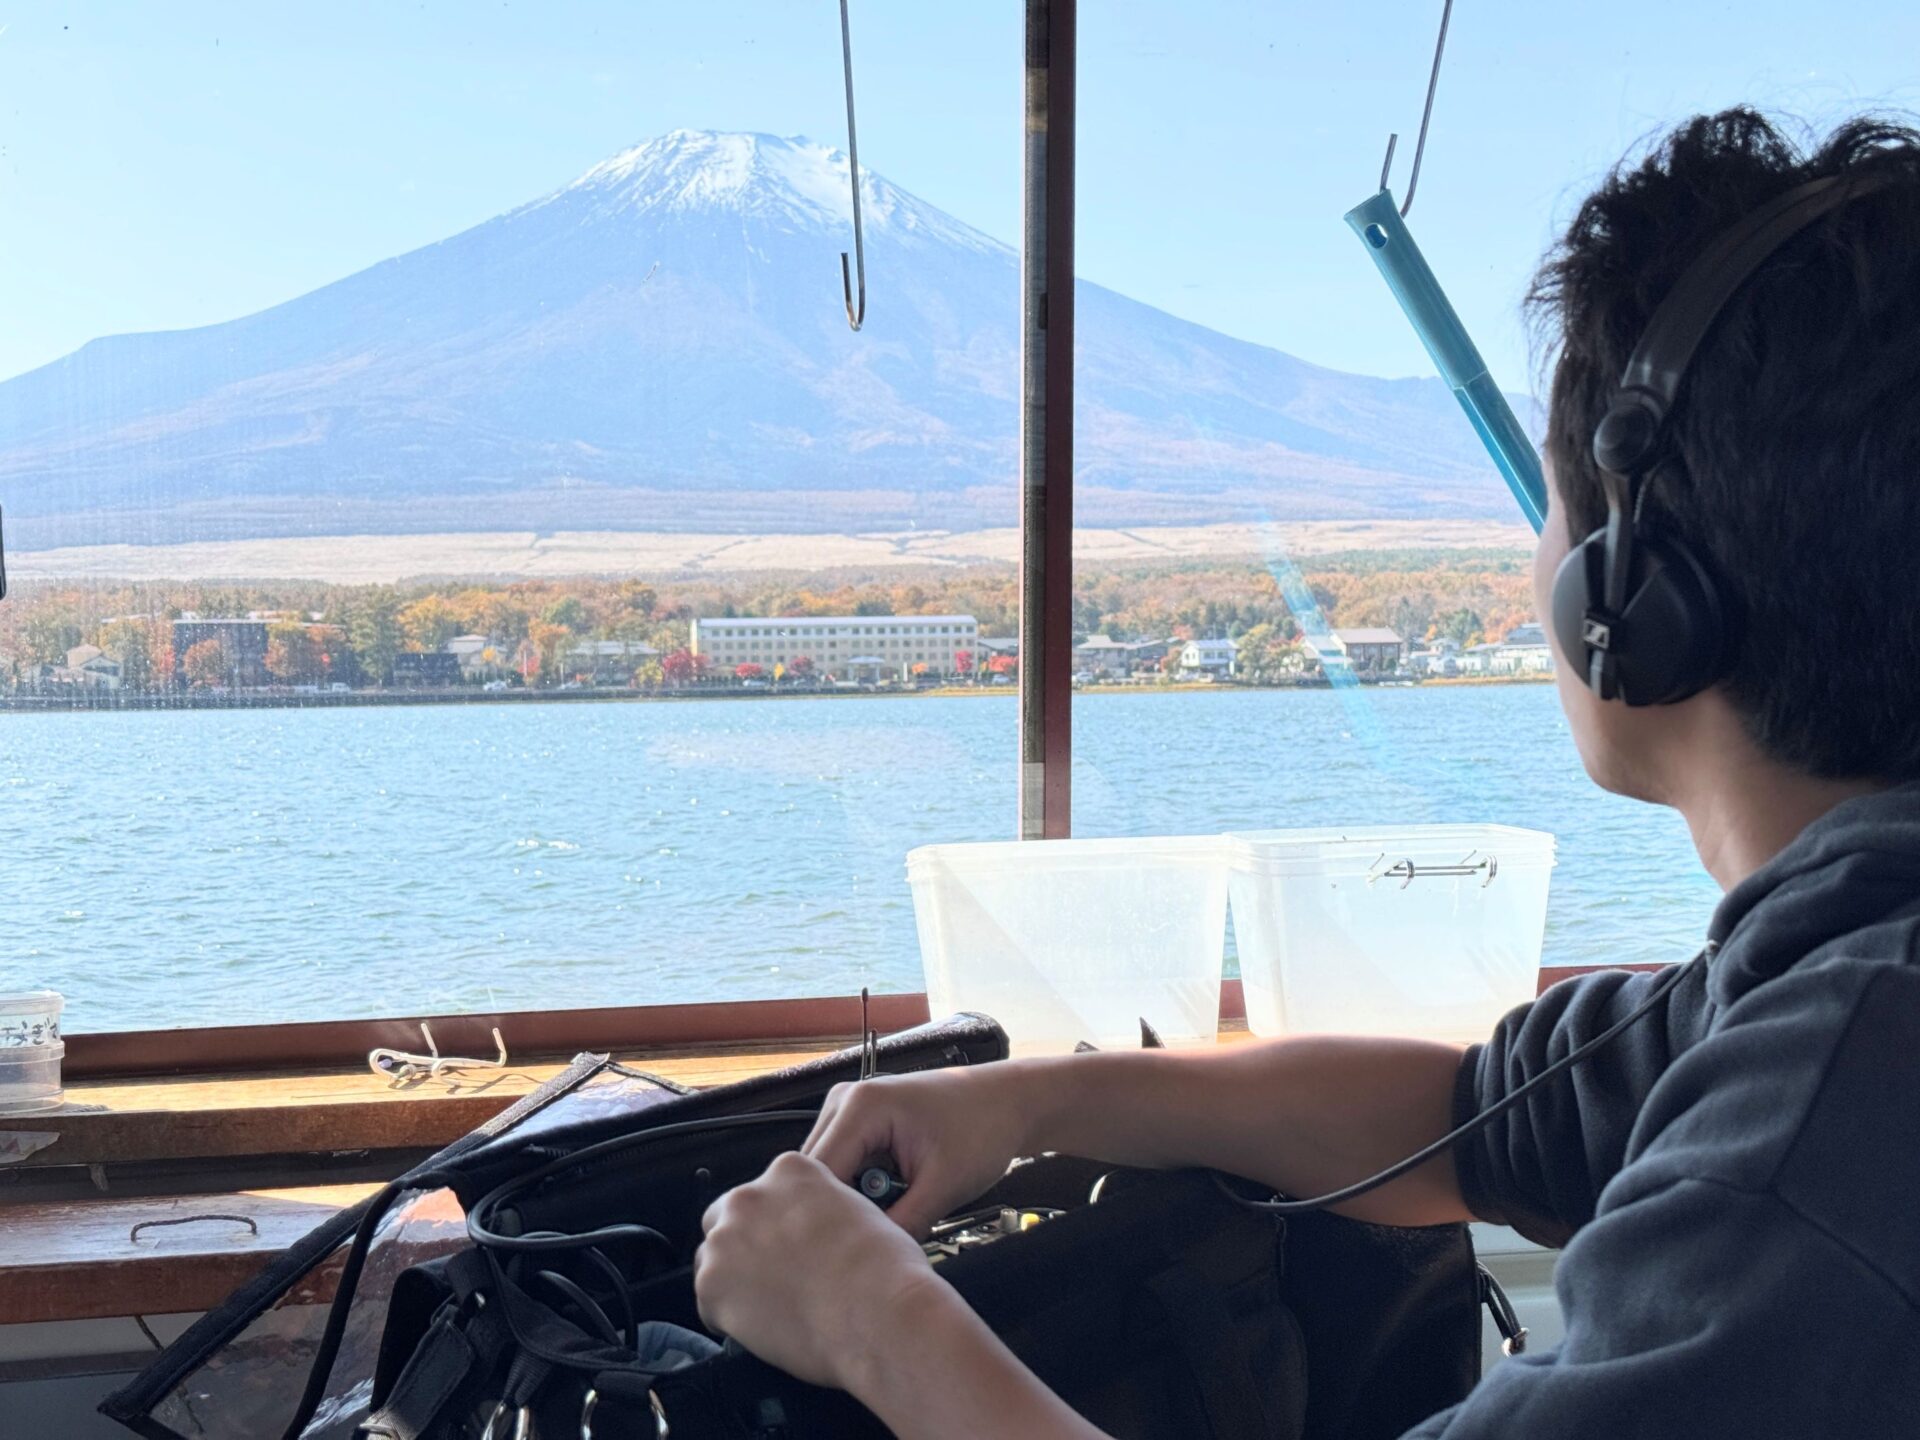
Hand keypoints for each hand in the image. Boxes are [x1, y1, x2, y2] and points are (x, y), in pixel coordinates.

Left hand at [695, 1150, 944, 1391]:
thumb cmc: (884, 1269)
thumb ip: (821, 1209)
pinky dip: (731, 1318)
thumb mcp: (858, 1210)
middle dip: (745, 1245)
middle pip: (727, 1219)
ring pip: (714, 1261)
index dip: (775, 1223)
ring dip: (735, 1280)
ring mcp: (726, 1240)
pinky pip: (709, 1304)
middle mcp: (750, 1196)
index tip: (788, 1245)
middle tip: (776, 1276)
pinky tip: (766, 1327)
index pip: (764, 1192)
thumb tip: (814, 1231)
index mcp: (789, 1170)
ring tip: (773, 1305)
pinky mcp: (712, 1285)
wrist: (878, 1312)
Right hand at [803, 1065, 1035, 1237]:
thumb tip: (870, 1260)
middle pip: (815, 1175)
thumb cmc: (983, 1129)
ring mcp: (848, 1110)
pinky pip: (843, 1167)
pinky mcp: (858, 1123)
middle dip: (839, 1212)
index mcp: (861, 1106)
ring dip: (850, 1202)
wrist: (1007, 1102)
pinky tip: (887, 1205)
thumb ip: (902, 1225)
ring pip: (826, 1174)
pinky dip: (860, 1191)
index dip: (827, 1219)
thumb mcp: (944, 1186)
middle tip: (870, 1244)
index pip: (818, 1175)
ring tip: (886, 1221)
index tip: (843, 1254)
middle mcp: (844, 1101)